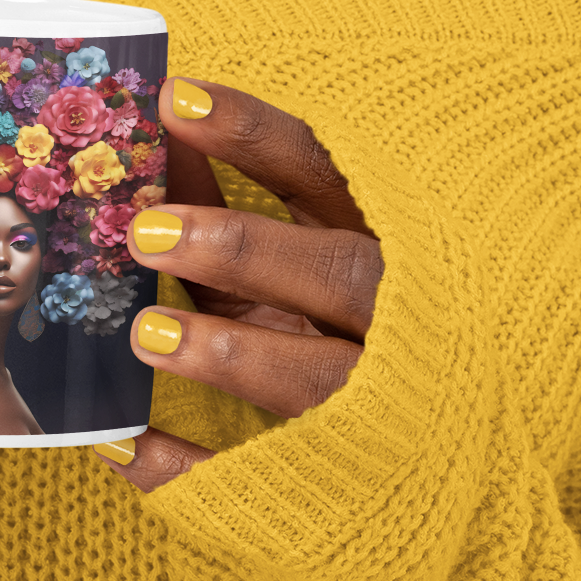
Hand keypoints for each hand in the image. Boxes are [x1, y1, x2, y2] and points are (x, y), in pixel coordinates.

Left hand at [96, 78, 382, 493]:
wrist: (459, 445)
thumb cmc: (366, 316)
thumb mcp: (315, 248)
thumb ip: (244, 206)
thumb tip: (153, 150)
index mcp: (387, 241)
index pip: (325, 174)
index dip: (253, 135)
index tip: (174, 101)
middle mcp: (397, 318)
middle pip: (339, 275)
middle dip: (244, 251)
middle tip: (148, 231)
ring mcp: (380, 403)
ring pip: (319, 379)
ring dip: (231, 355)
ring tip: (143, 338)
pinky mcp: (343, 476)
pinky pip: (265, 479)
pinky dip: (191, 469)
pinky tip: (121, 443)